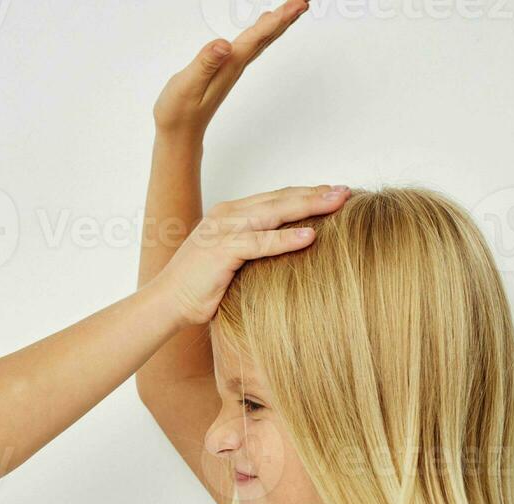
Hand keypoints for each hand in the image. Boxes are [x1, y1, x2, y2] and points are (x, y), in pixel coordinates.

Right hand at [148, 184, 346, 327]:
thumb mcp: (234, 261)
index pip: (277, 197)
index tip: (336, 193)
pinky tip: (311, 236)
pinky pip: (259, 242)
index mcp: (231, 213)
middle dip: (315, 193)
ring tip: (338, 203)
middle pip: (280, 198)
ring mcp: (223, 230)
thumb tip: (291, 251)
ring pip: (274, 212)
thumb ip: (257, 249)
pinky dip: (285, 239)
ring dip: (308, 206)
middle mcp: (227, 214)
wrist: (166, 303)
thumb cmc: (200, 287)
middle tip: (347, 190)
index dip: (307, 193)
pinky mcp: (221, 251)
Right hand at [153, 0, 309, 138]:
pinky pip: (251, 46)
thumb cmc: (180, 111)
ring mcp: (233, 69)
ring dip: (277, 24)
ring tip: (290, 9)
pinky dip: (262, 33)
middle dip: (286, 18)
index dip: (278, 19)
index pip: (257, 38)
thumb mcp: (188, 85)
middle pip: (266, 38)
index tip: (298, 5)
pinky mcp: (226, 71)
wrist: (180, 134)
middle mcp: (235, 66)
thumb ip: (206, 63)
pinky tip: (263, 27)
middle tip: (303, 2)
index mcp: (229, 65)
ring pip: (261, 41)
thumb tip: (224, 45)